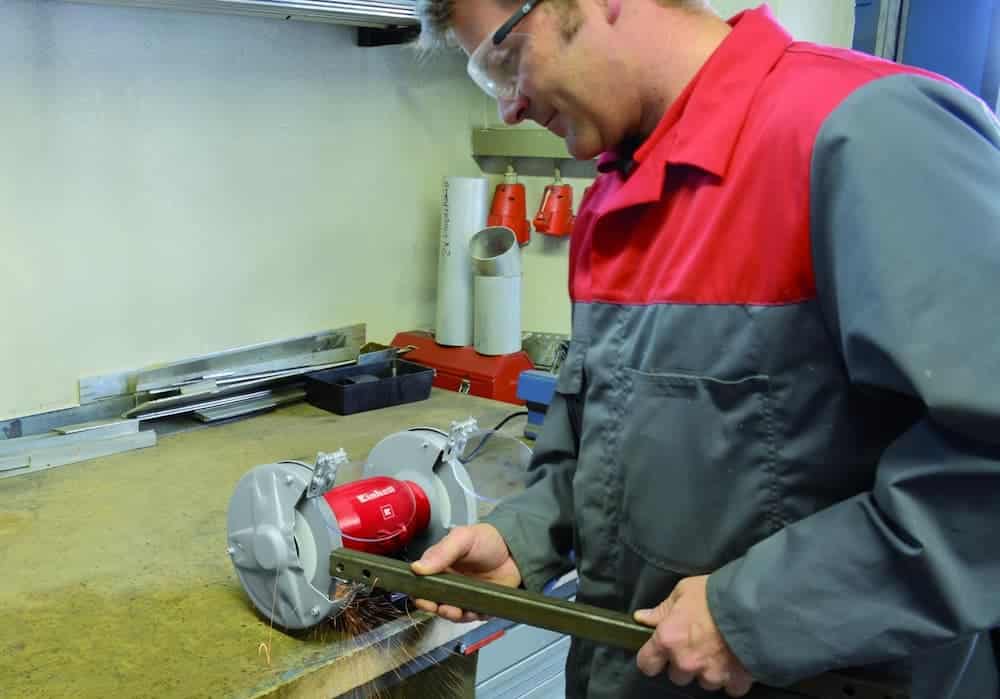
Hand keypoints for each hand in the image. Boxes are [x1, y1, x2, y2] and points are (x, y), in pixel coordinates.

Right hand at [410, 524, 521, 622]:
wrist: (516, 549)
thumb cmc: (488, 539)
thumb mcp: (462, 538)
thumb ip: (441, 552)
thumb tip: (417, 567)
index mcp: (440, 565)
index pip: (422, 582)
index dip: (419, 592)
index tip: (420, 596)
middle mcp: (450, 582)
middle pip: (434, 600)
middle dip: (433, 607)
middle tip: (436, 606)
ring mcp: (464, 595)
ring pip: (452, 612)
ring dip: (451, 614)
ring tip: (454, 610)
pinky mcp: (480, 604)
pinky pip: (472, 616)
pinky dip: (471, 617)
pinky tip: (473, 611)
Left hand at [634, 576, 753, 696]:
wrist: (755, 605)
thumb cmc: (715, 595)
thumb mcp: (683, 592)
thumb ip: (662, 610)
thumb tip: (642, 618)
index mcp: (668, 639)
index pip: (646, 664)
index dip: (652, 659)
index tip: (658, 654)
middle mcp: (686, 662)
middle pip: (677, 676)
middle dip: (684, 664)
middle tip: (697, 645)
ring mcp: (711, 675)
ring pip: (704, 682)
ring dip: (709, 670)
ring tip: (720, 649)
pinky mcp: (734, 681)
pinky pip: (730, 687)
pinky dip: (733, 677)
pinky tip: (737, 659)